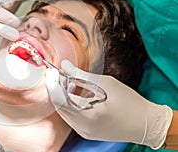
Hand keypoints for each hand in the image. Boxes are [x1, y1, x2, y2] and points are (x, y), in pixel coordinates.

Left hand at [45, 60, 172, 148]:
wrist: (147, 124)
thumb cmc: (130, 103)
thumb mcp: (106, 84)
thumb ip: (81, 75)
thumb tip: (64, 65)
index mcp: (88, 117)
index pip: (58, 100)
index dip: (52, 83)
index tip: (52, 70)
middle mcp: (82, 128)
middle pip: (58, 105)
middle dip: (56, 88)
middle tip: (60, 73)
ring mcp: (84, 132)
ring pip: (63, 111)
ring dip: (62, 95)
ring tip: (71, 80)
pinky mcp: (86, 132)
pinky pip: (71, 116)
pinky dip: (69, 103)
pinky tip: (76, 92)